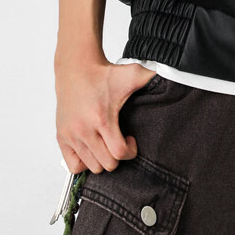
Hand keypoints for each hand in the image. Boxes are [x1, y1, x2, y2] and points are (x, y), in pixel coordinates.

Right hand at [54, 57, 158, 173]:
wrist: (77, 67)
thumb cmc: (103, 73)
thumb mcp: (131, 73)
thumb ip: (151, 77)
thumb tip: (173, 75)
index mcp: (102, 118)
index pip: (118, 154)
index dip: (130, 151)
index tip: (131, 141)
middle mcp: (84, 130)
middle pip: (106, 164)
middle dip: (117, 157)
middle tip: (119, 142)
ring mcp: (71, 135)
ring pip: (92, 167)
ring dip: (102, 159)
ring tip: (107, 144)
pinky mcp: (62, 137)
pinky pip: (73, 166)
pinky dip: (84, 163)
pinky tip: (92, 149)